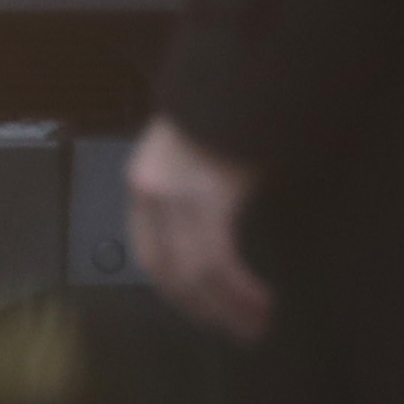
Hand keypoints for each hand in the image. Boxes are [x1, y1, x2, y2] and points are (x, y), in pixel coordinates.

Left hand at [125, 115, 271, 342]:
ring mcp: (176, 195)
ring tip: (255, 325)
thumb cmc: (229, 110)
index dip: (179, 293)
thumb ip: (195, 195)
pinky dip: (239, 287)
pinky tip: (259, 300)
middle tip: (238, 332)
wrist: (242, 71)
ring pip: (195, 273)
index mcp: (143, 184)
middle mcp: (150, 193)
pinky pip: (218, 259)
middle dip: (204, 309)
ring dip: (227, 307)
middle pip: (170, 272)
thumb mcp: (197, 155)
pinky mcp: (207, 196)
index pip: (150, 257)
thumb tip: (216, 239)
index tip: (206, 314)